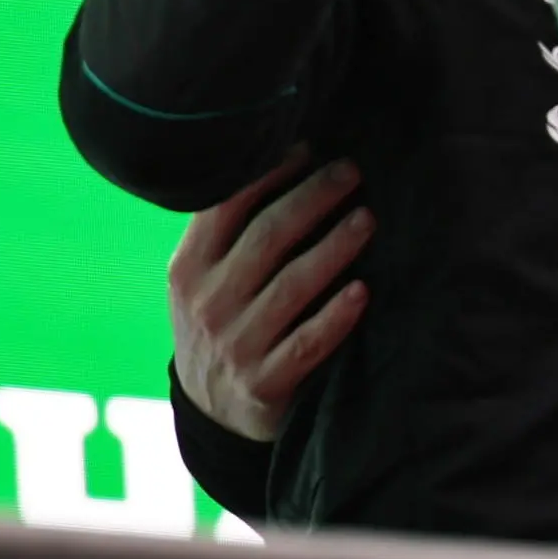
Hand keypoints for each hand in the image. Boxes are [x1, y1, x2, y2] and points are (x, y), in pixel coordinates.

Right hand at [170, 148, 376, 441]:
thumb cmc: (222, 321)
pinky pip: (306, 344)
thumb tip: (287, 159)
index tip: (311, 147)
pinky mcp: (264, 383)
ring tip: (367, 219)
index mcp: (189, 267)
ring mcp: (235, 344)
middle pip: (266, 239)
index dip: (268, 174)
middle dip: (312, 200)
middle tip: (352, 172)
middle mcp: (208, 302)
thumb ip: (229, 232)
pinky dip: (336, 317)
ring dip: (334, 249)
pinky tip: (363, 292)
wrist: (211, 411)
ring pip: (291, 287)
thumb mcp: (204, 278)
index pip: (225, 208)